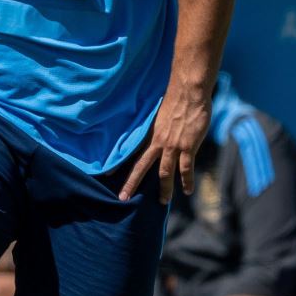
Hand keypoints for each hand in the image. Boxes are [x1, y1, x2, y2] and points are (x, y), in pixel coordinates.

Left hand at [119, 82, 211, 202]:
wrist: (188, 93)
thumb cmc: (175, 99)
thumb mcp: (158, 114)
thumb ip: (155, 127)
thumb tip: (154, 132)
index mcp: (149, 134)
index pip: (130, 152)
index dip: (118, 163)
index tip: (106, 174)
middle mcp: (157, 142)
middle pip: (141, 166)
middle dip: (132, 183)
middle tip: (123, 198)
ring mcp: (172, 146)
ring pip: (165, 173)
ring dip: (164, 189)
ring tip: (163, 202)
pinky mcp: (188, 147)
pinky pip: (186, 168)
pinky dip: (187, 181)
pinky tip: (188, 191)